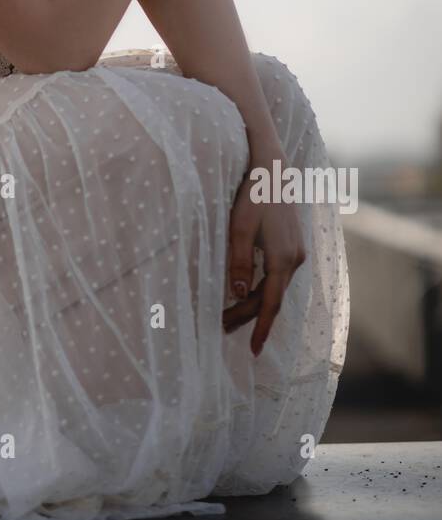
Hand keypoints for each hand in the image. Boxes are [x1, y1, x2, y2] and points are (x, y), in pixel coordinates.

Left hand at [222, 145, 306, 356]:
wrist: (273, 167)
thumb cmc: (253, 194)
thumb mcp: (239, 228)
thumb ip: (239, 262)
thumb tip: (236, 294)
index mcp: (283, 259)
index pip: (269, 304)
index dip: (261, 329)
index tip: (253, 351)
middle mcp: (294, 259)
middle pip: (271, 298)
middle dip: (249, 317)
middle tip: (222, 328)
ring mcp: (296, 251)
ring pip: (275, 287)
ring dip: (255, 303)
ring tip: (231, 314)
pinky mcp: (293, 243)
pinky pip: (278, 275)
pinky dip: (263, 288)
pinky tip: (248, 289)